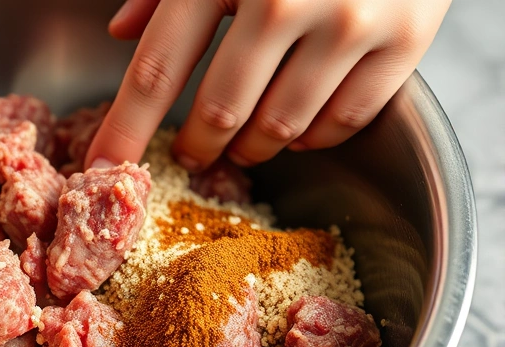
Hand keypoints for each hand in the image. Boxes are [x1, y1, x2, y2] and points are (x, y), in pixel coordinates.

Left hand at [86, 0, 450, 171]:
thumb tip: (121, 32)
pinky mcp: (405, 39)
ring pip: (281, 127)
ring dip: (253, 147)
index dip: (125, 130)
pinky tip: (300, 127)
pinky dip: (314, 137)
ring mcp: (349, 22)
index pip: (156, 70)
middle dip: (197, 146)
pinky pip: (343, 122)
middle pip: (219, 112)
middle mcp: (283, 0)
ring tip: (244, 142)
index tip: (103, 168)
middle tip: (193, 153)